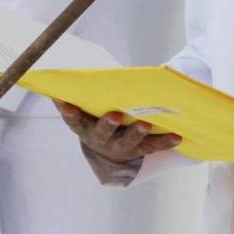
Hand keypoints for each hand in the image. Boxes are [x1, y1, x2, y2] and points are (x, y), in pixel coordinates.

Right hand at [55, 101, 180, 163]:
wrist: (107, 151)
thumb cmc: (94, 120)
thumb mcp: (82, 112)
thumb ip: (73, 99)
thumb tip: (57, 82)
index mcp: (85, 128)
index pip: (75, 121)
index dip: (70, 114)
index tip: (66, 105)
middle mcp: (102, 140)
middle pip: (103, 133)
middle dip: (109, 124)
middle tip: (115, 115)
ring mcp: (121, 147)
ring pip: (129, 142)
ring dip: (137, 133)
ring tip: (145, 124)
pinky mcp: (139, 150)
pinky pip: (152, 147)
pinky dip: (165, 142)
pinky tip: (177, 136)